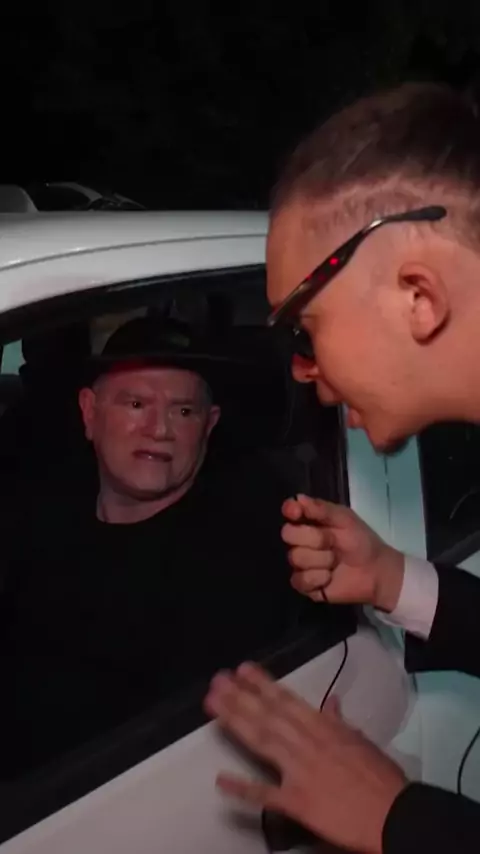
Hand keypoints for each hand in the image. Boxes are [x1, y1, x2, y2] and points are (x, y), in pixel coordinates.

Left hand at [205, 663, 406, 853]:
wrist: (394, 814)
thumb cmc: (382, 778)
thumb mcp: (362, 742)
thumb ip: (340, 722)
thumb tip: (331, 701)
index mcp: (324, 728)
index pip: (287, 700)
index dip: (263, 683)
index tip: (243, 669)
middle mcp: (307, 743)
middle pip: (268, 715)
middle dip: (241, 696)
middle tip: (217, 680)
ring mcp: (300, 771)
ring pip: (262, 741)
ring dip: (236, 721)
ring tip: (213, 706)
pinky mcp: (297, 802)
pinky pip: (266, 794)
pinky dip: (243, 788)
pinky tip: (221, 780)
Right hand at [282, 494, 404, 611]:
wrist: (375, 571)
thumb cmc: (361, 541)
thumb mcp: (346, 519)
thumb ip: (322, 509)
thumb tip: (297, 499)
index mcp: (310, 521)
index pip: (290, 510)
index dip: (290, 510)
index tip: (296, 513)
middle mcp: (301, 540)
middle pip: (288, 534)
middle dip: (314, 539)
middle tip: (333, 543)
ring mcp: (300, 563)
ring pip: (296, 558)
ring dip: (321, 560)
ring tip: (336, 562)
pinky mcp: (304, 584)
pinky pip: (299, 579)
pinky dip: (318, 578)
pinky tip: (330, 578)